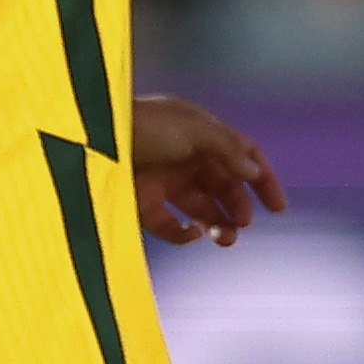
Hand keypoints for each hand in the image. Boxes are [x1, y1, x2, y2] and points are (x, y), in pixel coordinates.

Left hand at [131, 94, 287, 246]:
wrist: (86, 139)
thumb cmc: (141, 124)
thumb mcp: (193, 129)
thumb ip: (228, 150)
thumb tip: (253, 173)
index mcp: (202, 133)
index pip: (242, 156)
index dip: (262, 180)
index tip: (278, 208)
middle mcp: (186, 158)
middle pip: (224, 187)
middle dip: (238, 207)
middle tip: (243, 224)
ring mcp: (164, 182)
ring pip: (202, 209)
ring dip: (219, 224)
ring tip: (226, 239)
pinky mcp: (141, 205)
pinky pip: (171, 226)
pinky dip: (184, 233)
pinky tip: (192, 233)